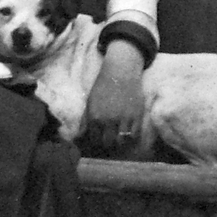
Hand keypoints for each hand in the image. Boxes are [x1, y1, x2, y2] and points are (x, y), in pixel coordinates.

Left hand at [83, 39, 145, 155]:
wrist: (120, 72)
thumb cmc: (103, 86)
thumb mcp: (90, 101)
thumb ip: (85, 120)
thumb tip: (79, 136)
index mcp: (95, 117)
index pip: (94, 139)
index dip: (97, 142)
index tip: (100, 141)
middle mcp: (108, 120)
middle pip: (108, 143)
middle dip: (108, 144)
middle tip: (110, 141)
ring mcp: (124, 118)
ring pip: (122, 142)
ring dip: (120, 142)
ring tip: (120, 139)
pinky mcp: (136, 116)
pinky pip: (134, 135)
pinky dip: (132, 137)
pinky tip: (129, 133)